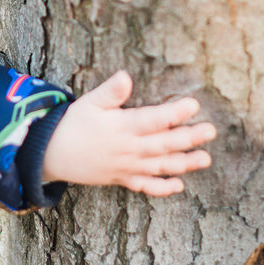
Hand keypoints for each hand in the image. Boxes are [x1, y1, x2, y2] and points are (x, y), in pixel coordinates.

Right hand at [41, 70, 216, 195]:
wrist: (52, 154)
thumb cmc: (72, 124)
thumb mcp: (89, 102)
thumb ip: (110, 91)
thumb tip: (126, 76)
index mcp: (123, 127)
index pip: (154, 119)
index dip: (175, 112)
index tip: (194, 104)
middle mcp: (129, 149)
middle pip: (165, 144)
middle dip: (190, 138)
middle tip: (211, 131)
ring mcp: (127, 167)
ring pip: (161, 166)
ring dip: (185, 163)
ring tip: (205, 159)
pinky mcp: (122, 179)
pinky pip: (146, 186)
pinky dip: (163, 188)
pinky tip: (179, 185)